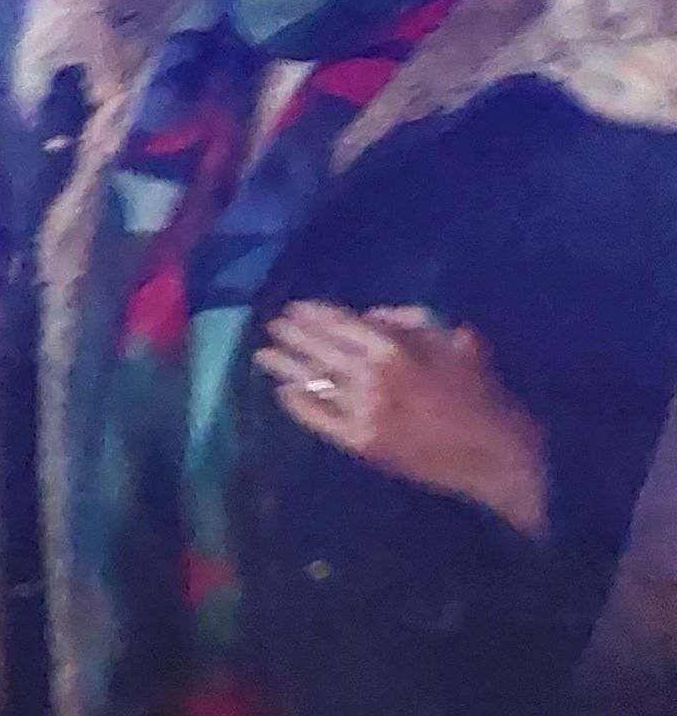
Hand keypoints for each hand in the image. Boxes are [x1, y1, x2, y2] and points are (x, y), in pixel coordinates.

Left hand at [258, 301, 551, 536]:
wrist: (500, 456)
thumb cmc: (482, 392)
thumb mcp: (457, 339)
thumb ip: (411, 320)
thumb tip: (370, 314)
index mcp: (395, 349)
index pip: (339, 324)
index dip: (313, 314)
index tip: (295, 307)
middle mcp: (371, 379)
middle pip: (319, 350)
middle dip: (292, 336)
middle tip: (272, 325)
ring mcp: (363, 412)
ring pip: (312, 383)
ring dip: (284, 366)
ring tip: (263, 354)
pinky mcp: (362, 444)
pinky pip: (319, 420)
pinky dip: (298, 404)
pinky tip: (283, 393)